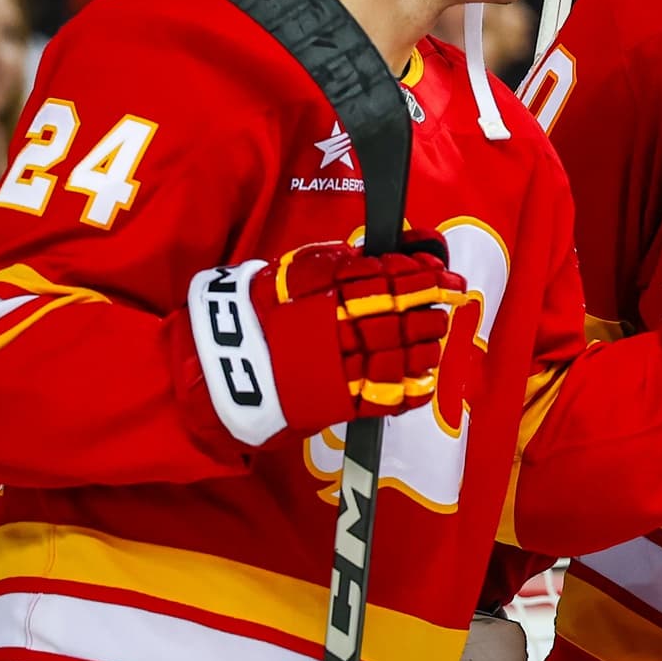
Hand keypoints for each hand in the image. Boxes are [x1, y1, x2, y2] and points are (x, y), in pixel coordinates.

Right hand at [174, 229, 467, 453]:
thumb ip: (330, 266)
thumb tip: (371, 257)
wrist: (215, 367)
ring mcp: (336, 368)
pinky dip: (410, 390)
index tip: (445, 275)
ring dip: (424, 346)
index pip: (384, 280)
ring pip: (396, 355)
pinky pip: (382, 397)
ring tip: (436, 337)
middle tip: (446, 303)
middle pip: (396, 316)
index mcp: (322, 295)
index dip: (421, 277)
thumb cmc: (252, 314)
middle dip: (428, 309)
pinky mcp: (335, 403)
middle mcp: (334, 329)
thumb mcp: (287, 275)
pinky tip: (425, 380)